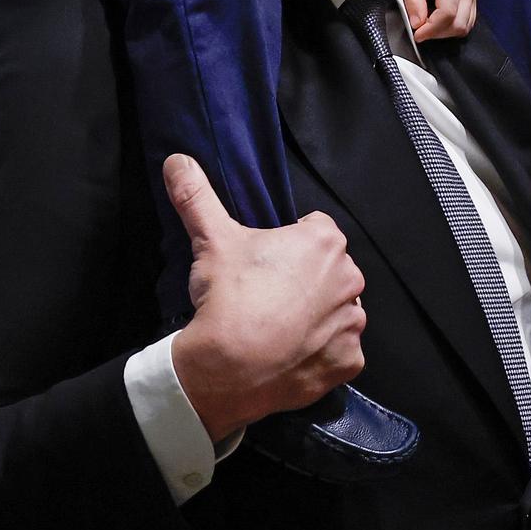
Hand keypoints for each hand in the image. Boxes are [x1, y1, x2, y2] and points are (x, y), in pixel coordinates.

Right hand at [162, 154, 367, 441]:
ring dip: (316, 316)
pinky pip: (340, 351)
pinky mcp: (350, 362)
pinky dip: (321, 353)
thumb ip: (197, 194)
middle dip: (305, 279)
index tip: (263, 264)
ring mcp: (353, 323)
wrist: (229, 369)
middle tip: (267, 295)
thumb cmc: (228, 297)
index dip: (286, 245)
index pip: (313, 230)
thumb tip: (177, 159)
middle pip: (328, 271)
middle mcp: (350, 279)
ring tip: (277, 327)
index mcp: (325, 241)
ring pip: (337, 310)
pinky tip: (291, 354)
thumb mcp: (211, 238)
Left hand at [400, 0, 476, 41]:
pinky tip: (435, 19)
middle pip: (459, 25)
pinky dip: (451, 25)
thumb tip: (417, 24)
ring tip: (426, 24)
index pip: (447, 14)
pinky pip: (466, 20)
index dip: (431, 29)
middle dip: (438, 33)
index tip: (416, 34)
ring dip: (445, 32)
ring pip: (465, 26)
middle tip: (419, 30)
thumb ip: (413, 0)